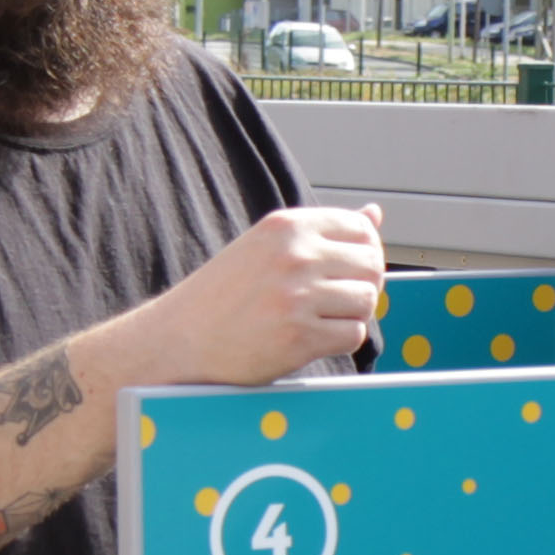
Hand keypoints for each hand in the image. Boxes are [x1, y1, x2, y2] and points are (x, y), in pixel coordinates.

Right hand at [129, 204, 385, 387]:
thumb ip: (322, 232)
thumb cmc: (223, 295)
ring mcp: (296, 297)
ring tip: (321, 320)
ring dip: (351, 314)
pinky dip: (341, 340)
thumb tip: (375, 213)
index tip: (347, 271)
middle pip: (371, 265)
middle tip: (335, 301)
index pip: (362, 229)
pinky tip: (312, 338)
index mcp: (286, 226)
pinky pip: (353, 335)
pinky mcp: (298, 337)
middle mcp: (294, 255)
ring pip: (366, 301)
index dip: (365, 253)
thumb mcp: (267, 247)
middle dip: (364, 284)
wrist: (179, 340)